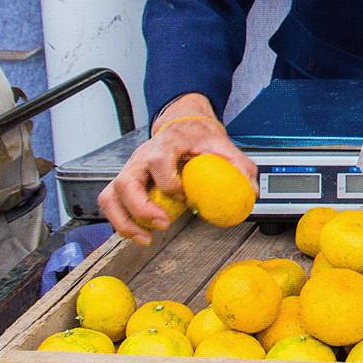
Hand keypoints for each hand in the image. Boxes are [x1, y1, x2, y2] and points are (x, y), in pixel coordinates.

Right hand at [95, 94, 256, 245]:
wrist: (182, 124)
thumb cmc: (198, 136)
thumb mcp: (222, 144)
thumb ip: (238, 165)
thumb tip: (250, 191)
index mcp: (166, 145)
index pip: (158, 161)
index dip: (170, 183)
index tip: (186, 197)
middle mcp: (142, 157)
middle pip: (126, 183)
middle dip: (141, 209)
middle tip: (163, 224)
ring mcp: (130, 170)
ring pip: (111, 196)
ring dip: (124, 221)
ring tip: (145, 238)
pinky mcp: (125, 182)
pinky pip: (112, 203)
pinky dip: (121, 222)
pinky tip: (139, 234)